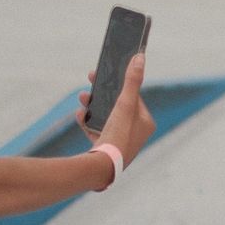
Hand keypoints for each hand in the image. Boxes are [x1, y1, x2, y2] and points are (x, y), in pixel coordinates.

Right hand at [76, 54, 155, 169]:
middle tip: (91, 78)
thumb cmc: (118, 134)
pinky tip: (79, 114)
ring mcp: (121, 142)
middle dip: (102, 93)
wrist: (103, 166)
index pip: (133, 97)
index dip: (119, 84)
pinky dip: (88, 122)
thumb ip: (132, 81)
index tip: (106, 73)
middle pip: (117, 105)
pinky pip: (96, 130)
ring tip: (82, 97)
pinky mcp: (106, 149)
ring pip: (105, 117)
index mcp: (145, 123)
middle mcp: (135, 133)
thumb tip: (140, 57)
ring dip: (93, 105)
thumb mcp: (125, 104)